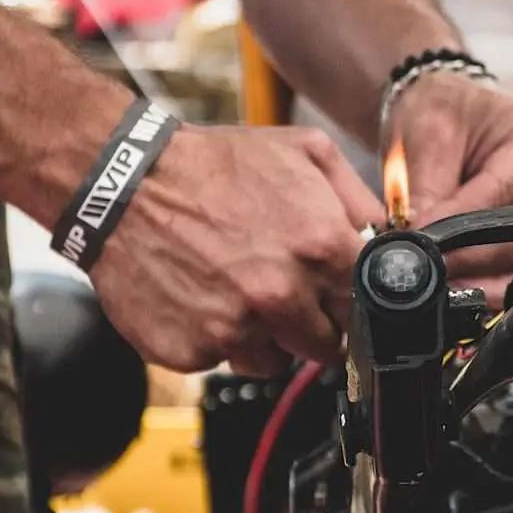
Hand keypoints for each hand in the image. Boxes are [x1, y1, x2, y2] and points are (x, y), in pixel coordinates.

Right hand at [88, 125, 384, 376]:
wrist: (122, 185)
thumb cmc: (212, 165)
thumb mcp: (305, 151)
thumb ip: (358, 197)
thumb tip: (390, 234)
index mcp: (319, 247)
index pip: (369, 305)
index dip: (355, 298)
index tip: (340, 293)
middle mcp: (281, 294)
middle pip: (329, 343)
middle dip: (317, 322)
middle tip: (289, 292)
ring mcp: (236, 328)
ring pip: (278, 360)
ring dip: (270, 336)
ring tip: (242, 290)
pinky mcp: (193, 351)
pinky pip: (226, 360)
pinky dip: (221, 339)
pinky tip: (207, 298)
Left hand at [385, 72, 512, 300]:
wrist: (450, 123)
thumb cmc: (447, 113)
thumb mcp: (428, 129)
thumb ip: (426, 185)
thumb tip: (416, 240)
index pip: (506, 194)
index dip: (459, 224)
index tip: (418, 242)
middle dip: (465, 259)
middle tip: (417, 269)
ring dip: (474, 280)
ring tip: (430, 283)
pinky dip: (484, 289)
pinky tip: (452, 293)